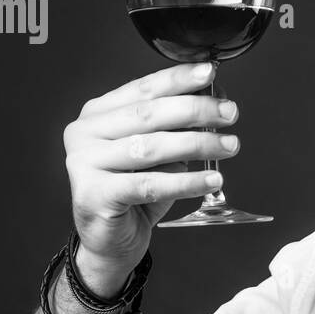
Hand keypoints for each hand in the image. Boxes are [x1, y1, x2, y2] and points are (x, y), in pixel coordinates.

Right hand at [62, 61, 239, 293]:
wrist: (111, 241)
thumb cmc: (134, 192)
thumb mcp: (156, 153)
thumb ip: (173, 128)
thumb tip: (213, 105)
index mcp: (97, 114)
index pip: (142, 89)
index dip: (178, 79)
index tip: (209, 72)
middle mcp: (85, 133)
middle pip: (148, 115)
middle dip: (195, 110)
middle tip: (229, 113)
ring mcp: (85, 163)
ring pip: (152, 147)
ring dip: (198, 144)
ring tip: (229, 146)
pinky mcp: (95, 194)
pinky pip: (151, 184)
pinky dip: (187, 181)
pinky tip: (213, 179)